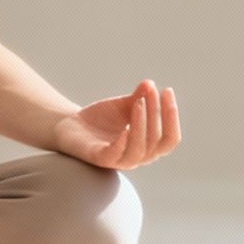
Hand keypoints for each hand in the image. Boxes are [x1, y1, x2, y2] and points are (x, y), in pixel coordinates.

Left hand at [51, 80, 180, 169]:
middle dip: (156, 113)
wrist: (72, 126)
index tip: (167, 90)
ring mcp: (119, 160)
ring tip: (138, 103)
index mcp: (148, 146)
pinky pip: (115, 155)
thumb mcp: (123, 106)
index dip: (172, 116)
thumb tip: (150, 83)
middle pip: (156, 141)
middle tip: (149, 91)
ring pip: (139, 150)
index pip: (170, 138)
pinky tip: (125, 128)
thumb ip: (138, 98)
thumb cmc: (102, 119)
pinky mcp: (100, 159)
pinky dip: (122, 143)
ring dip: (142, 125)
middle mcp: (138, 157)